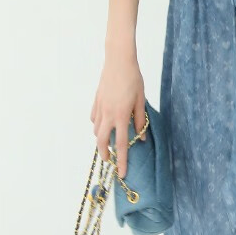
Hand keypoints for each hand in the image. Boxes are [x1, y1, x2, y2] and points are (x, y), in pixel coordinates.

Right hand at [90, 54, 146, 179]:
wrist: (118, 61)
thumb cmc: (133, 79)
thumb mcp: (141, 99)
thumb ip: (140, 119)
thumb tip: (141, 136)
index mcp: (121, 116)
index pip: (122, 144)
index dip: (122, 161)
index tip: (121, 173)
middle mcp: (108, 115)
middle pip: (102, 142)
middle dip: (105, 154)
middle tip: (110, 160)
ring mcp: (100, 108)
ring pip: (96, 130)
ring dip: (101, 139)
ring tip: (109, 141)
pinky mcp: (96, 101)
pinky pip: (94, 118)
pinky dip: (97, 124)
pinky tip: (103, 123)